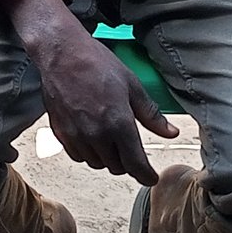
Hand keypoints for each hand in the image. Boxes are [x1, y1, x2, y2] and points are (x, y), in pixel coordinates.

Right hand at [2, 0, 178, 182]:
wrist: (61, 54)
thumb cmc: (97, 64)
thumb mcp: (132, 86)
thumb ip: (151, 114)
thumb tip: (171, 133)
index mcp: (118, 123)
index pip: (135, 164)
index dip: (145, 175)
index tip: (151, 178)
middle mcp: (96, 135)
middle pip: (116, 167)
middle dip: (127, 163)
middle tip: (131, 150)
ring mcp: (76, 136)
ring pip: (97, 163)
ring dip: (107, 158)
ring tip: (111, 141)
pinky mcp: (60, 133)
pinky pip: (78, 156)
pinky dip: (89, 153)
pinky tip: (93, 138)